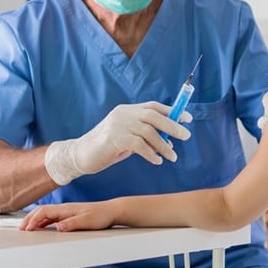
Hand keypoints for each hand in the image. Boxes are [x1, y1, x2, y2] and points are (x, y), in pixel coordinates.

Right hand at [20, 201, 114, 231]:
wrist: (112, 211)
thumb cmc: (102, 215)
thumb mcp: (87, 221)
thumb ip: (72, 224)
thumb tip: (58, 227)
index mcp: (66, 209)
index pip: (44, 212)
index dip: (33, 220)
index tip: (26, 229)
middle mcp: (65, 209)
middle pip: (41, 211)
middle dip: (29, 219)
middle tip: (21, 229)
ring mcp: (67, 211)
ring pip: (45, 214)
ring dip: (35, 220)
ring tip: (27, 229)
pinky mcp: (70, 215)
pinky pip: (52, 217)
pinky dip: (43, 222)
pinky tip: (41, 228)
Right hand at [45, 101, 192, 184]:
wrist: (80, 155)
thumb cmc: (107, 148)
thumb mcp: (129, 137)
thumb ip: (146, 135)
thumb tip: (170, 140)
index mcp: (127, 110)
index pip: (153, 106)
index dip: (172, 111)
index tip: (188, 119)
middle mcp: (123, 114)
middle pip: (154, 116)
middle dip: (172, 126)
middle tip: (186, 136)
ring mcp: (118, 125)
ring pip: (149, 132)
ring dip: (164, 145)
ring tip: (173, 156)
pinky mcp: (114, 138)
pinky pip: (139, 145)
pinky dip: (151, 154)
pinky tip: (157, 161)